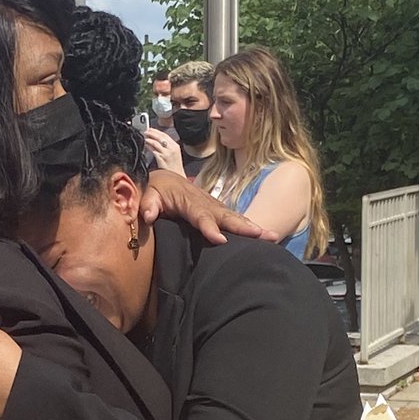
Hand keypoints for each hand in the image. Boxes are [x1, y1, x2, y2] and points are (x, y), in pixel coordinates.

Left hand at [140, 170, 281, 245]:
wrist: (164, 179)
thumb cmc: (155, 189)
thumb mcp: (147, 194)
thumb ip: (147, 204)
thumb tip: (147, 216)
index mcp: (187, 200)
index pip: (200, 215)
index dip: (210, 227)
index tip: (220, 240)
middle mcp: (205, 202)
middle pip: (225, 215)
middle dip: (243, 226)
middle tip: (260, 235)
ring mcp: (214, 206)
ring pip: (234, 217)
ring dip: (252, 227)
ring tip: (272, 236)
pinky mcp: (218, 212)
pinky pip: (234, 220)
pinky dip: (249, 227)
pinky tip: (264, 237)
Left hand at [142, 128, 185, 175]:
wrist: (177, 176)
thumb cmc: (174, 167)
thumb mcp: (172, 154)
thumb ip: (165, 147)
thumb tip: (155, 141)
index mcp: (175, 146)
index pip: (165, 135)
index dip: (157, 131)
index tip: (150, 129)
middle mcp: (172, 148)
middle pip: (160, 137)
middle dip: (152, 133)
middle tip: (146, 131)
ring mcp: (167, 153)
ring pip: (156, 143)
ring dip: (149, 139)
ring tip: (144, 137)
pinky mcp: (162, 159)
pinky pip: (154, 150)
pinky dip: (149, 147)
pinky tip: (146, 145)